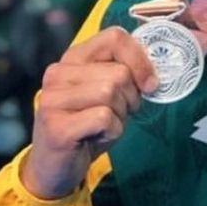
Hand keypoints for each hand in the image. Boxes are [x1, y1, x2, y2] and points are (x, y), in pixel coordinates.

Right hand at [20, 26, 157, 199]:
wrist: (54, 168)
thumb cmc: (87, 127)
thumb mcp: (108, 95)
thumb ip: (124, 76)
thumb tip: (153, 75)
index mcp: (73, 58)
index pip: (114, 37)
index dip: (140, 59)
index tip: (150, 83)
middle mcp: (58, 73)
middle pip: (119, 72)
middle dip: (131, 98)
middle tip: (118, 114)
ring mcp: (53, 99)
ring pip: (111, 92)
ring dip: (120, 115)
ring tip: (104, 126)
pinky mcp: (57, 126)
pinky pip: (104, 118)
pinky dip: (112, 131)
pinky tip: (96, 138)